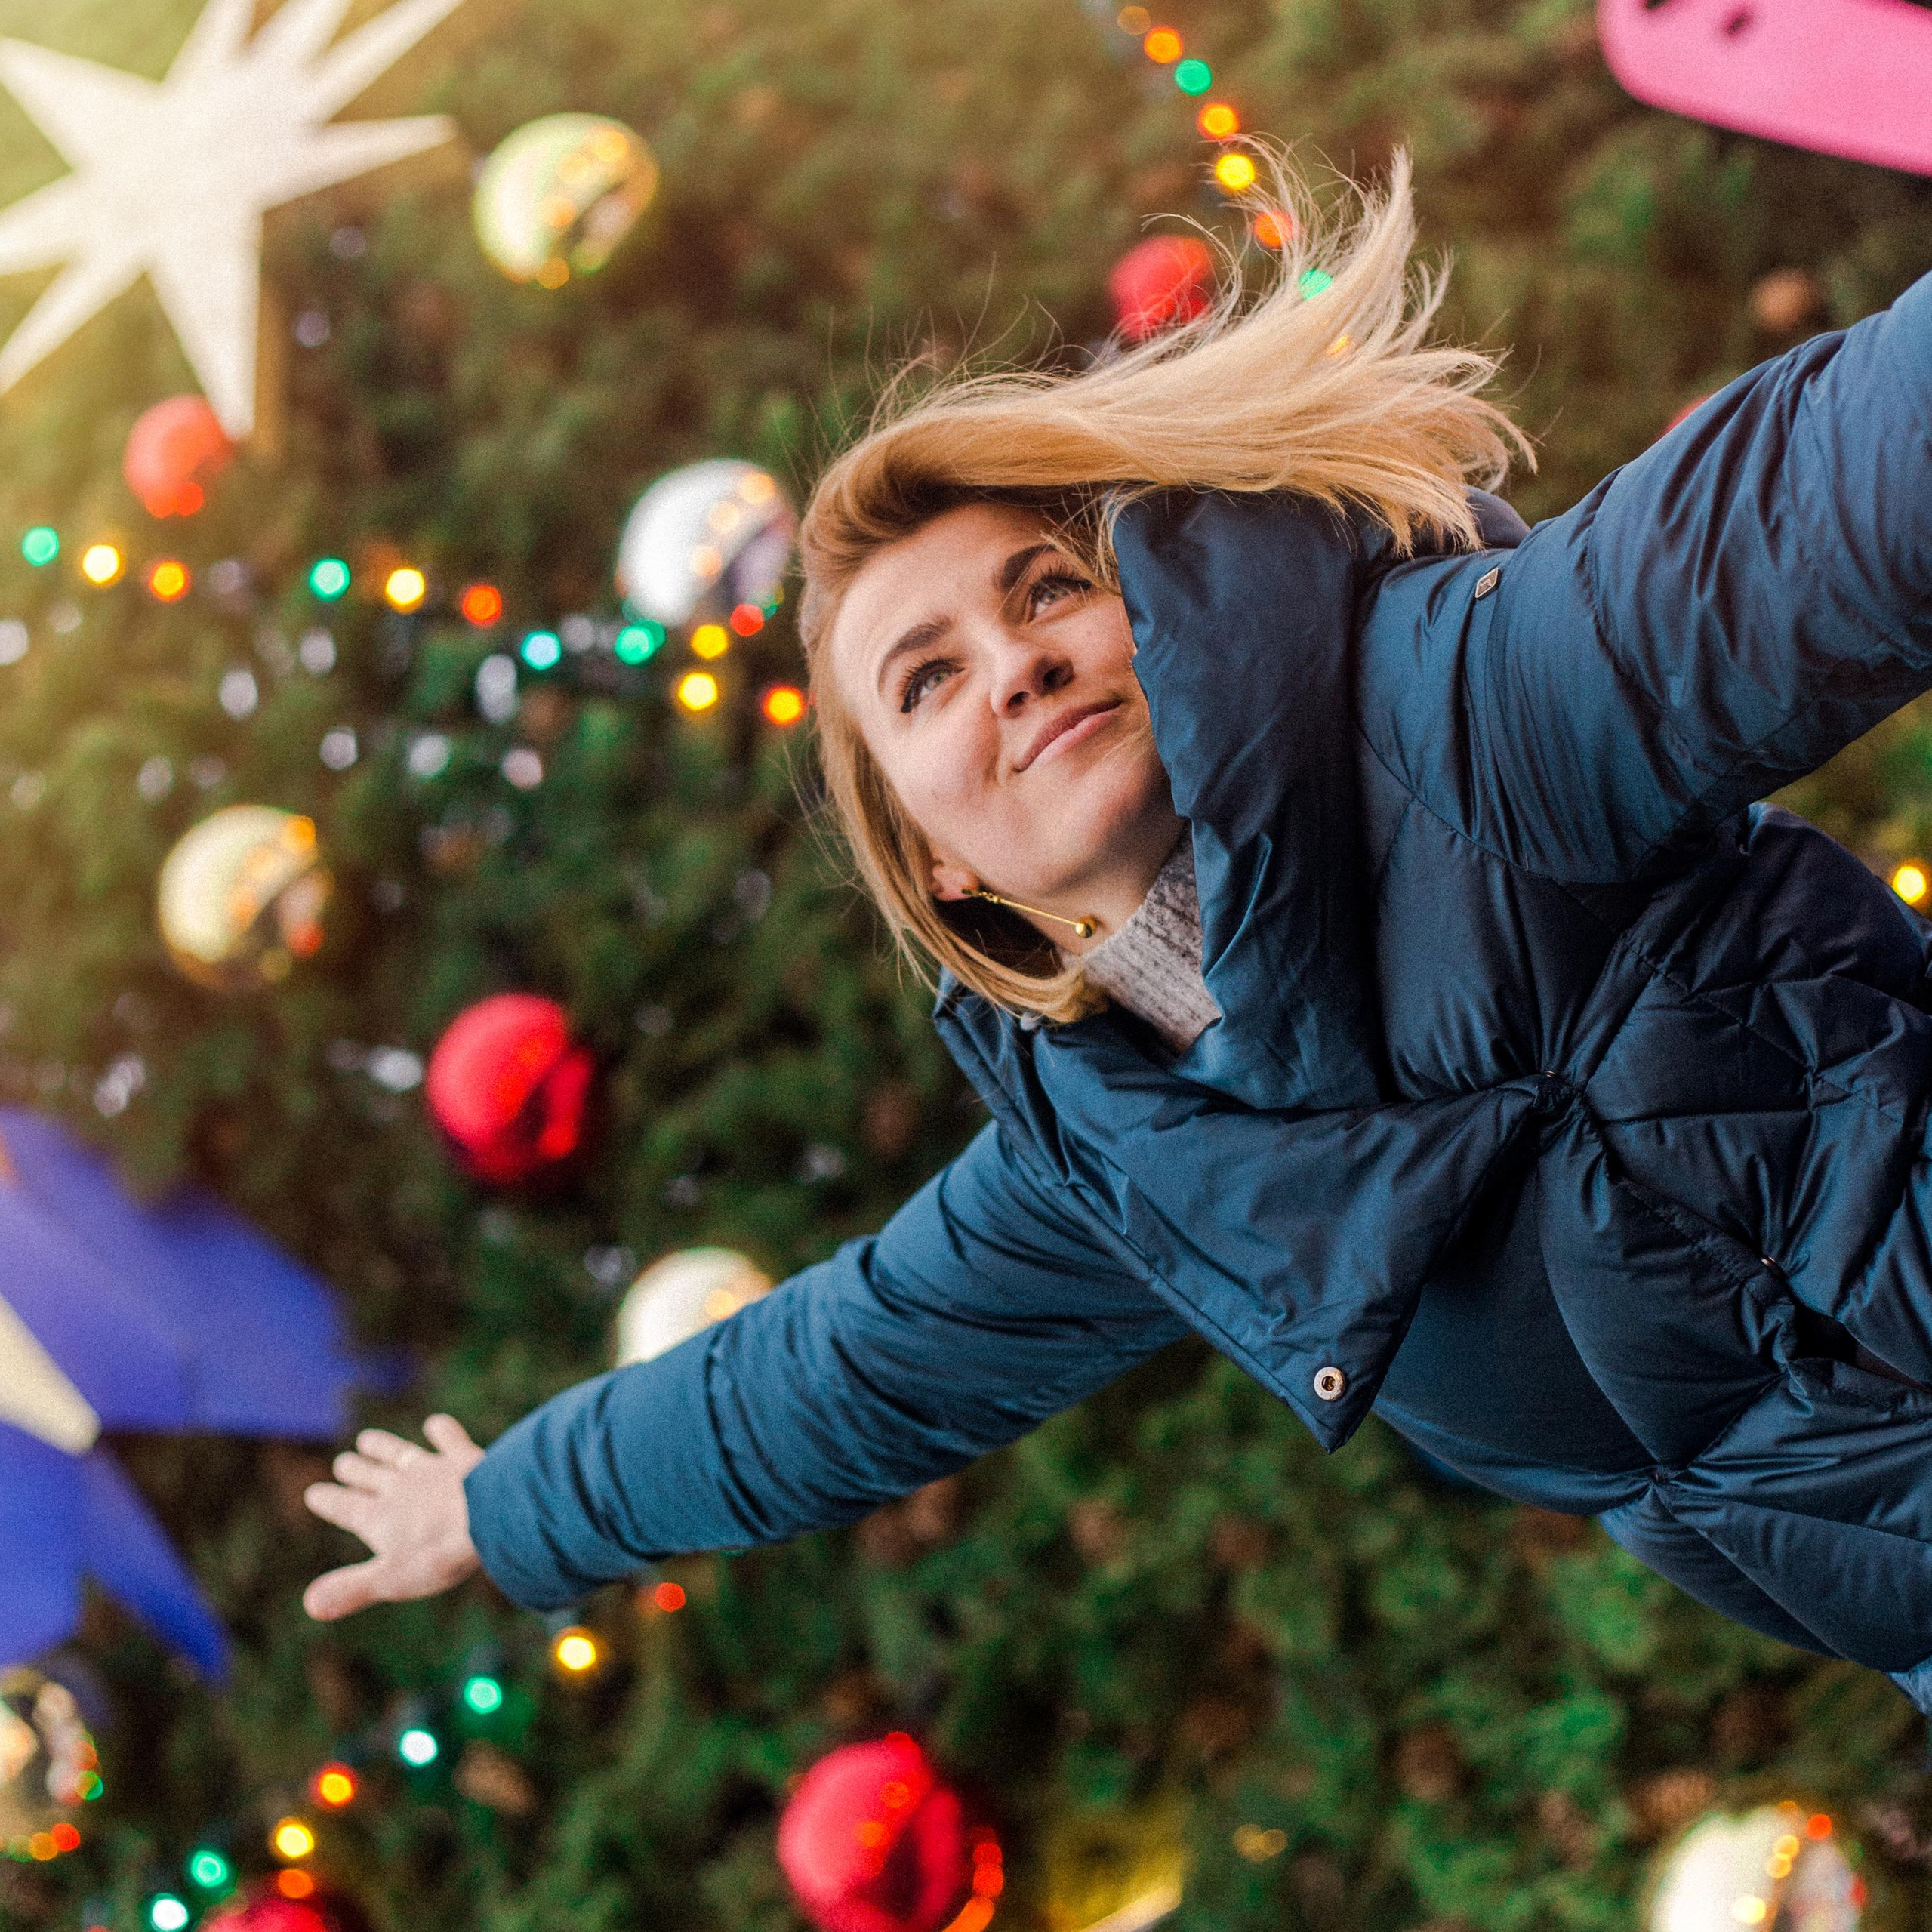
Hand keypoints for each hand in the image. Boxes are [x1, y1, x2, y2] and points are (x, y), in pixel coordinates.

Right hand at [302, 1415, 484, 1620]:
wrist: (488, 1513)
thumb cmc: (439, 1553)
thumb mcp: (391, 1579)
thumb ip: (352, 1589)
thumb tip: (309, 1605)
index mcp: (378, 1518)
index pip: (344, 1507)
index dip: (327, 1501)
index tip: (312, 1493)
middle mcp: (399, 1488)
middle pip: (370, 1476)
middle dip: (354, 1470)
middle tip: (343, 1461)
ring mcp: (431, 1469)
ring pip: (400, 1454)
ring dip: (383, 1447)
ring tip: (366, 1438)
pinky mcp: (463, 1458)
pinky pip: (448, 1438)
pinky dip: (441, 1430)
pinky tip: (435, 1423)